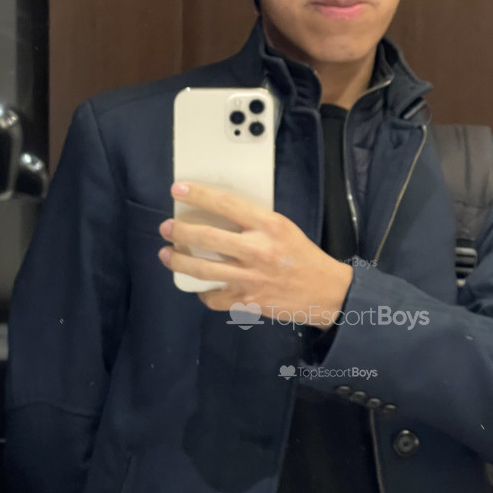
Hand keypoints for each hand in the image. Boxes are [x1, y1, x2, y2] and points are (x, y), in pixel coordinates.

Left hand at [158, 182, 352, 327]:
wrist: (325, 292)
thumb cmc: (303, 256)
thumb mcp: (283, 228)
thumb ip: (254, 222)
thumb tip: (219, 216)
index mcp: (268, 225)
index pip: (226, 205)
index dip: (198, 196)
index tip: (178, 190)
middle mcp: (257, 250)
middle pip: (206, 238)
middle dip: (179, 232)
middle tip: (166, 228)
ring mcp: (250, 278)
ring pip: (202, 270)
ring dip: (179, 262)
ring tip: (167, 255)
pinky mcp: (247, 301)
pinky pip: (214, 297)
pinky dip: (204, 293)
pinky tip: (200, 287)